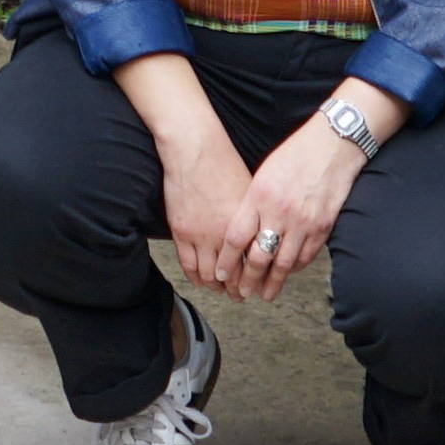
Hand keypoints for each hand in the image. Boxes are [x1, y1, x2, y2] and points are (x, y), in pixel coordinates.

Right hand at [151, 117, 268, 296]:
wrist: (194, 149)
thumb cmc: (224, 163)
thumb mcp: (250, 191)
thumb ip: (255, 218)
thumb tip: (263, 236)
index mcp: (245, 225)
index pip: (252, 264)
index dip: (256, 279)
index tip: (259, 286)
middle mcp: (224, 234)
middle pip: (232, 275)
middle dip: (237, 289)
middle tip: (241, 296)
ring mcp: (200, 235)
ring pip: (208, 275)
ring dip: (216, 287)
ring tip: (221, 290)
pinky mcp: (181, 232)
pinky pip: (188, 265)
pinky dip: (196, 277)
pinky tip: (201, 280)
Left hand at [227, 119, 365, 291]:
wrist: (332, 145)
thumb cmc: (294, 155)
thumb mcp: (263, 175)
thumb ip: (252, 204)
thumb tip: (242, 232)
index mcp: (259, 197)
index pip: (236, 238)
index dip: (226, 261)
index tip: (220, 274)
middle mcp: (279, 213)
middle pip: (259, 257)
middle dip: (247, 280)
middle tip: (240, 294)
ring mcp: (303, 223)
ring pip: (283, 264)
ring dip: (272, 283)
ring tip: (264, 294)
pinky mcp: (322, 228)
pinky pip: (305, 257)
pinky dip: (294, 268)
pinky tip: (287, 273)